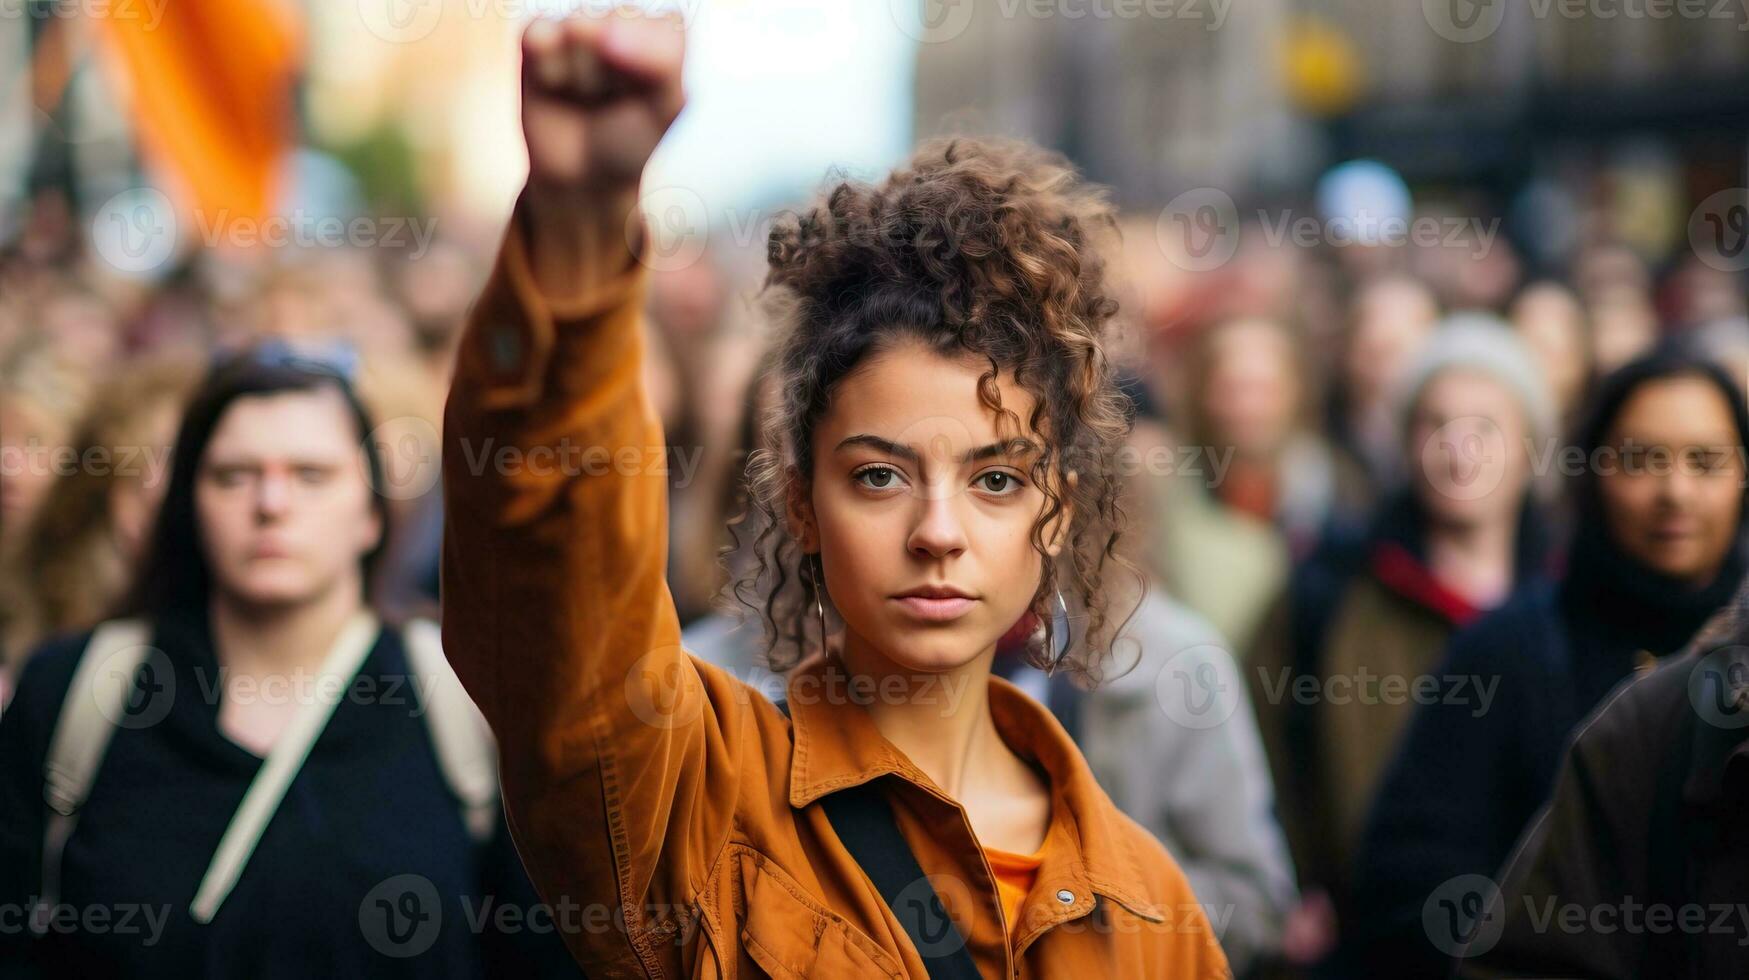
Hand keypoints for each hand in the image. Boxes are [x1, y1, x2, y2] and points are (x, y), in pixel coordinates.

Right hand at [517, 9, 685, 298]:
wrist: (582, 178)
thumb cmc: (631, 140)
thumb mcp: (667, 107)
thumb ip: (661, 58)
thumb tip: (605, 29)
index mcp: (661, 31)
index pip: (664, 25)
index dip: (651, 68)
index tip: (648, 97)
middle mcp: (618, 20)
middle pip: (617, 23)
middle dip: (617, 73)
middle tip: (613, 100)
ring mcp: (577, 26)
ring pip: (579, 29)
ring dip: (582, 75)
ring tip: (586, 96)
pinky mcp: (539, 37)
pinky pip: (540, 33)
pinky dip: (548, 66)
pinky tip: (556, 85)